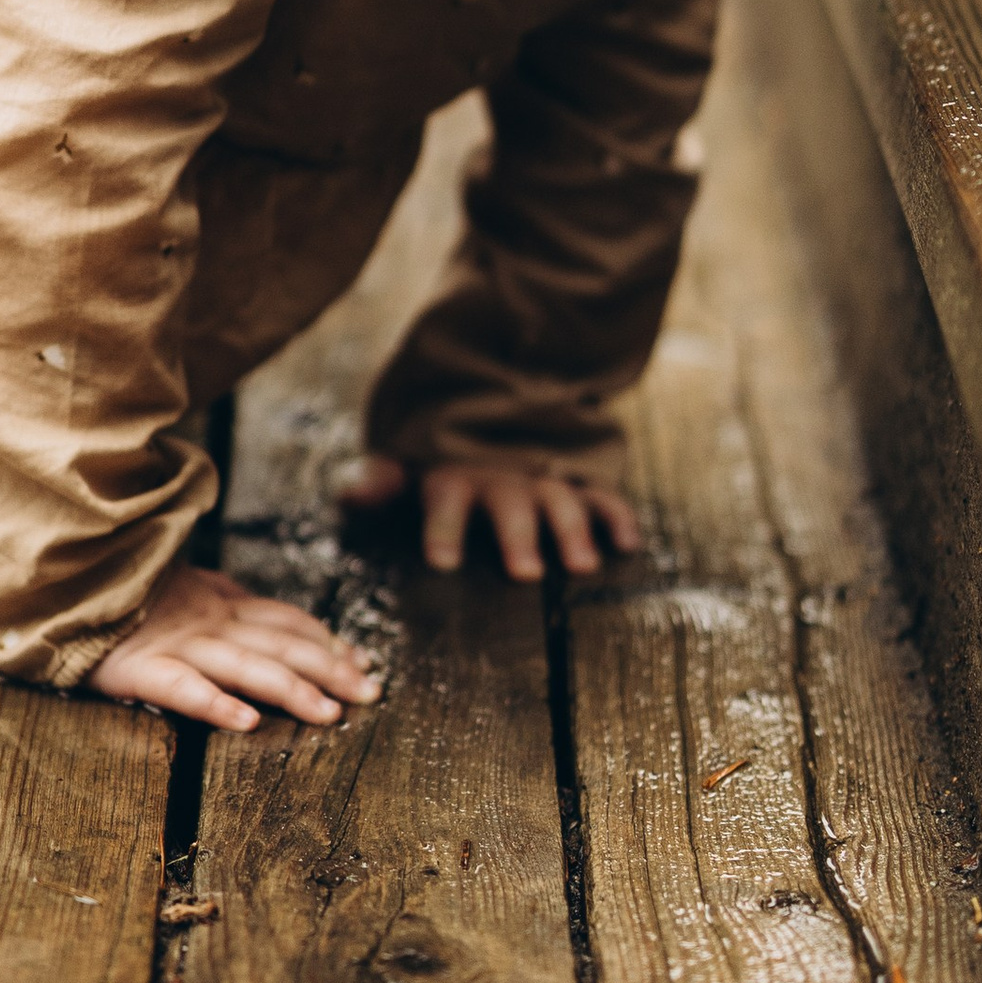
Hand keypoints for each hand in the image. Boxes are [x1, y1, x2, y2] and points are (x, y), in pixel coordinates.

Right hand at [88, 564, 381, 734]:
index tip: (365, 663)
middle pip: (281, 644)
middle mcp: (207, 621)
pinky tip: (245, 722)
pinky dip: (215, 703)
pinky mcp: (138, 668)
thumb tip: (274, 614)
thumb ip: (226, 597)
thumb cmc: (119, 588)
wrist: (60, 578)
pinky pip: (182, 687)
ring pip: (245, 666)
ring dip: (290, 690)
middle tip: (371, 693)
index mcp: (217, 603)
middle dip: (330, 669)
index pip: (286, 621)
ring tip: (327, 714)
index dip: (327, 641)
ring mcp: (176, 643)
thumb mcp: (182, 583)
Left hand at [337, 452, 642, 580]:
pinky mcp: (580, 484)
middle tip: (524, 573)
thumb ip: (381, 479)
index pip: (446, 500)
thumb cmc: (443, 458)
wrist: (497, 410)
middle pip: (511, 507)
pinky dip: (617, 517)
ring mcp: (545, 480)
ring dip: (572, 532)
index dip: (444, 529)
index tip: (442, 561)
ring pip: (561, 503)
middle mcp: (503, 479)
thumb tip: (353, 491)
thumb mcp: (405, 462)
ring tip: (581, 566)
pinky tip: (628, 542)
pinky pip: (603, 497)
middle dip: (517, 538)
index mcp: (456, 476)